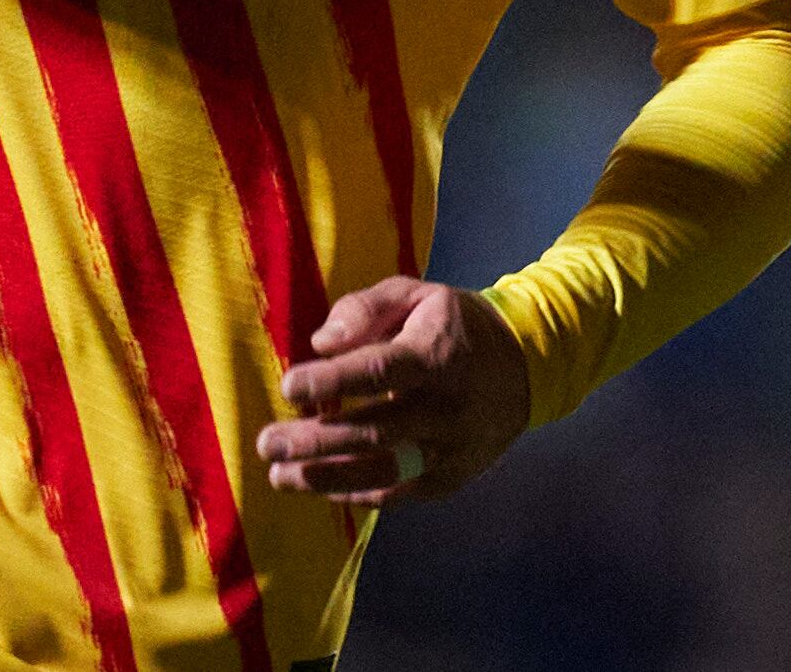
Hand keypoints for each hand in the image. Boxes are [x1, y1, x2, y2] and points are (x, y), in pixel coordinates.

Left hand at [257, 278, 532, 505]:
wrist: (523, 367)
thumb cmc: (450, 325)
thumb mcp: (414, 296)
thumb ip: (364, 309)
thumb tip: (320, 344)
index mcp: (437, 353)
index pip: (380, 371)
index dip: (333, 381)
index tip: (289, 386)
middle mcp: (447, 407)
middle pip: (375, 429)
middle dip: (315, 440)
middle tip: (267, 444)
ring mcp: (451, 448)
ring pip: (384, 470)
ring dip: (327, 477)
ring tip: (281, 477)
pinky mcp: (451, 477)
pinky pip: (398, 492)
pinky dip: (357, 493)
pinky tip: (320, 487)